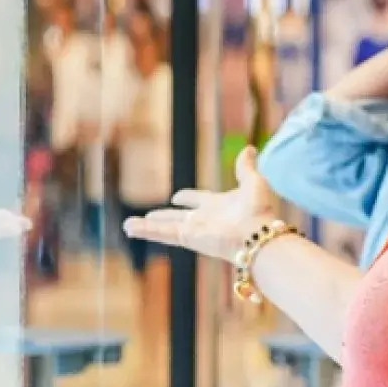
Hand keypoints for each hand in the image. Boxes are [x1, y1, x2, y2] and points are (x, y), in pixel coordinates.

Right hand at [124, 145, 278, 261]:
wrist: (257, 233)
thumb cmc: (259, 209)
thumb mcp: (253, 181)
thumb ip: (245, 167)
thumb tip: (250, 148)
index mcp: (220, 206)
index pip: (199, 200)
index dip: (189, 198)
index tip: (177, 196)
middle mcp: (205, 220)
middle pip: (179, 217)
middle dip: (164, 216)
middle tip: (150, 216)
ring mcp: (195, 230)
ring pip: (165, 228)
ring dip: (147, 227)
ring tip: (128, 226)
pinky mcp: (188, 238)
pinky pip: (162, 233)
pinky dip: (145, 231)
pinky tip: (129, 228)